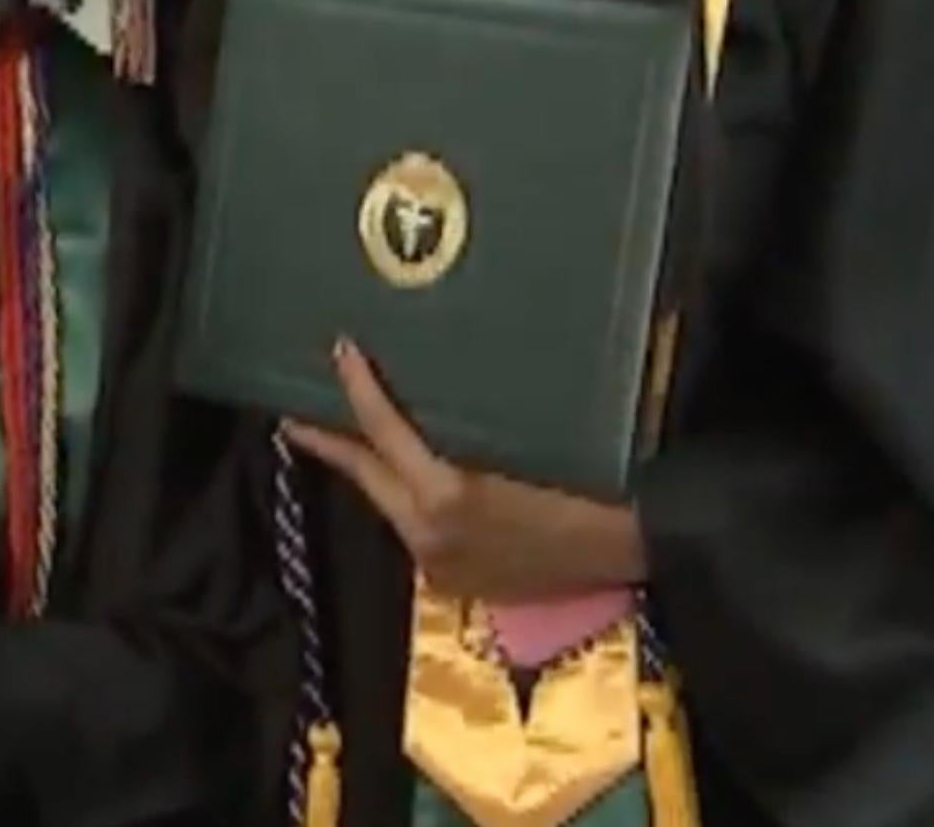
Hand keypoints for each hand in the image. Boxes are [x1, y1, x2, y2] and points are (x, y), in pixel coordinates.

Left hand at [283, 338, 646, 602]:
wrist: (640, 546)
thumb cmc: (595, 476)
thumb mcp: (532, 434)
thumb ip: (478, 414)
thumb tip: (451, 366)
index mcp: (449, 494)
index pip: (384, 431)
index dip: (358, 390)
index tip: (340, 350)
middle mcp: (430, 535)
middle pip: (365, 476)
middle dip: (329, 442)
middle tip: (293, 408)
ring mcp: (440, 564)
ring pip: (387, 505)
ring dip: (369, 469)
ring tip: (342, 433)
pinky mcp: (455, 583)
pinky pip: (414, 529)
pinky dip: (404, 499)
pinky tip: (404, 477)